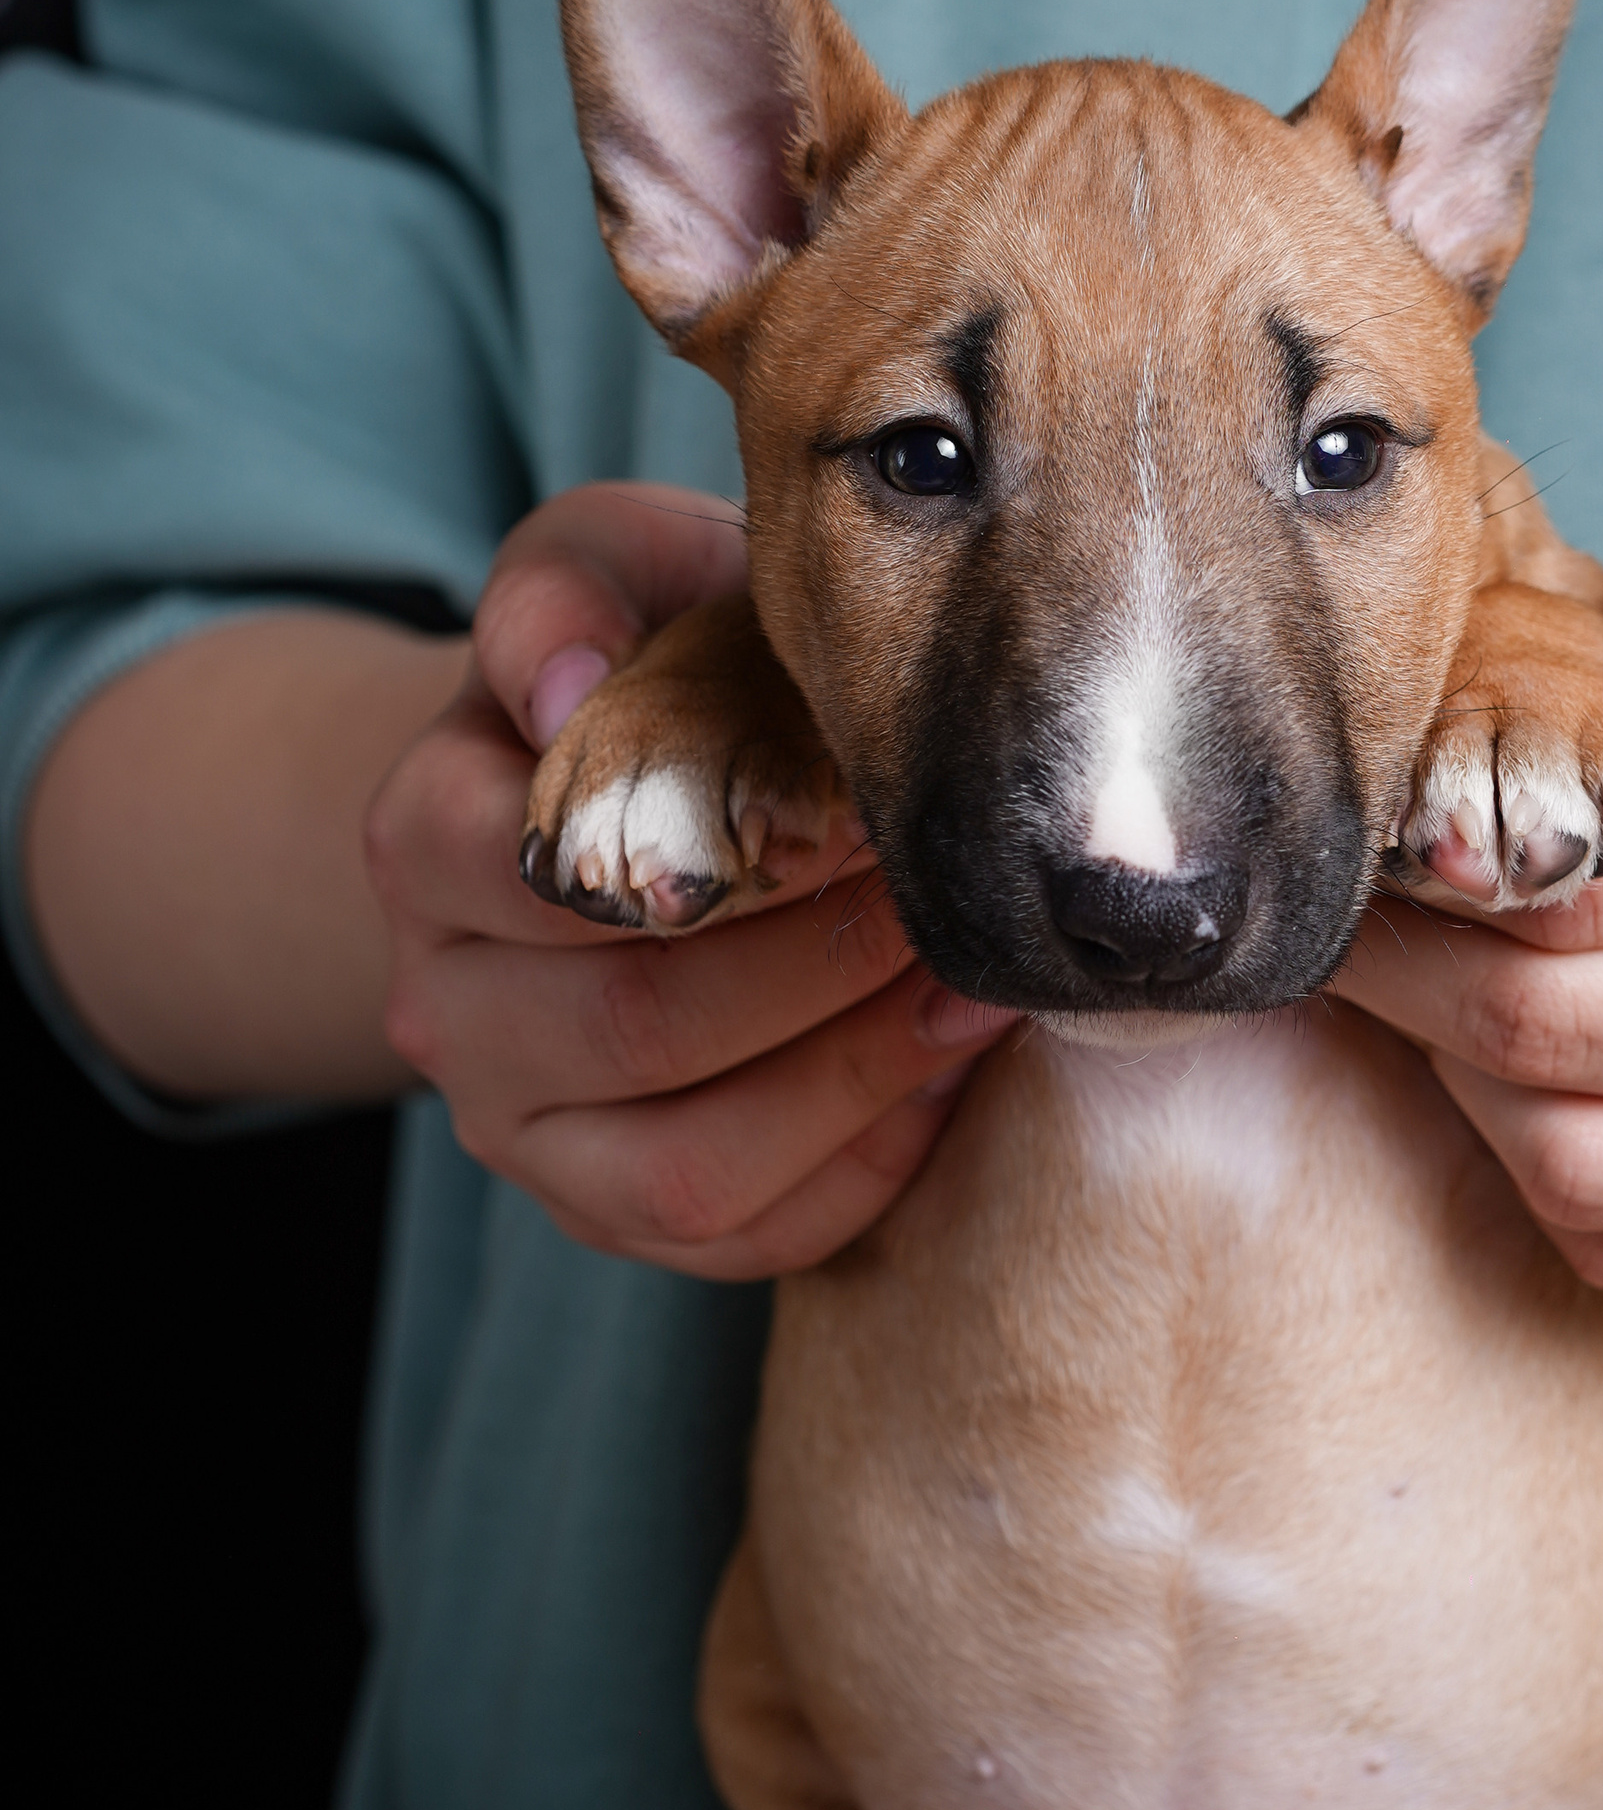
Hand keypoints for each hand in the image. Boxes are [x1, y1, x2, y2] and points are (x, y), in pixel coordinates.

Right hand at [368, 482, 1011, 1279]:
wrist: (624, 785)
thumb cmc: (642, 661)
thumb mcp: (603, 570)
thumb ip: (567, 586)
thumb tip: (560, 688)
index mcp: (425, 842)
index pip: (559, 882)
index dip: (732, 865)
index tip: (869, 813)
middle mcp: (447, 1006)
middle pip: (640, 1030)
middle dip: (823, 971)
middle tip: (949, 906)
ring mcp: (524, 1131)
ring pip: (690, 1167)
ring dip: (856, 1081)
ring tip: (971, 992)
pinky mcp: (613, 1214)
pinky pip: (744, 1238)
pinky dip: (863, 1169)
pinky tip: (947, 1070)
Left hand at [1330, 486, 1602, 1293]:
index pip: (1576, 889)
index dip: (1431, 867)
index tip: (1364, 833)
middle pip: (1552, 1032)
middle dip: (1416, 974)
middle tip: (1358, 914)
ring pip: (1568, 1161)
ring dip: (1461, 1076)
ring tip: (1439, 980)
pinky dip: (1529, 1161)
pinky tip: (1523, 1062)